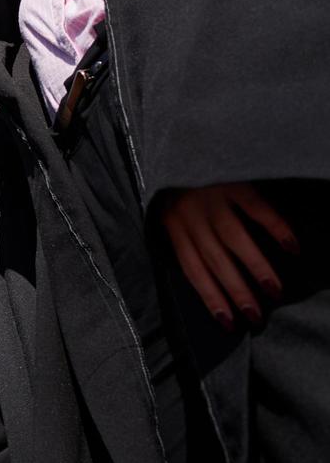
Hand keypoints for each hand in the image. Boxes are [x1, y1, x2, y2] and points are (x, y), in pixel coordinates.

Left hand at [160, 183, 297, 330]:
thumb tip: (209, 280)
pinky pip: (257, 208)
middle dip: (236, 292)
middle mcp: (190, 215)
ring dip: (255, 266)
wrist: (178, 140)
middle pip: (215, 260)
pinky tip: (292, 247)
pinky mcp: (234, 181)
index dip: (209, 297)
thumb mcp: (170, 213)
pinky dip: (275, 227)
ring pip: (235, 238)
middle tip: (256, 318)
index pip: (192, 270)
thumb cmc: (177, 185)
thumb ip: (185, 240)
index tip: (228, 323)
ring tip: (274, 291)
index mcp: (173, 227)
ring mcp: (212, 197)